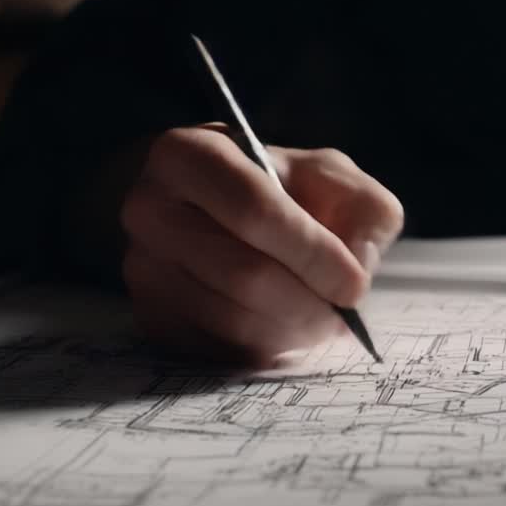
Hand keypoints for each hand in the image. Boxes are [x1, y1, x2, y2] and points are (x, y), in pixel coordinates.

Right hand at [120, 125, 403, 363]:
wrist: (210, 211)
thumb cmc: (280, 187)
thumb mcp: (332, 176)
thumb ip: (362, 208)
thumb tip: (357, 266)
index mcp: (188, 155)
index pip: (254, 210)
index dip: (314, 254)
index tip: (355, 285)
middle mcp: (150, 210)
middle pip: (245, 275)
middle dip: (310, 301)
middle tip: (345, 310)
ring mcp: (143, 269)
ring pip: (235, 321)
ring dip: (295, 328)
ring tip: (322, 315)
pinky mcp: (151, 319)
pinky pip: (222, 351)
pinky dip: (270, 346)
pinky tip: (286, 323)